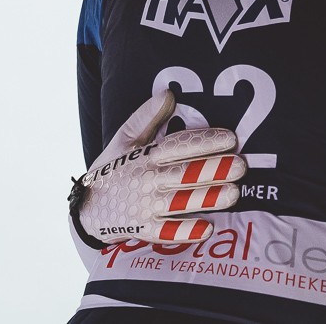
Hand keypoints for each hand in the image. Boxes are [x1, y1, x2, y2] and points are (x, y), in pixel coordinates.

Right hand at [69, 89, 245, 246]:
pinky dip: (184, 231)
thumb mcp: (123, 139)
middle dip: (213, 170)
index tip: (231, 138)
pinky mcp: (143, 229)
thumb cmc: (112, 168)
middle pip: (184, 174)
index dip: (204, 141)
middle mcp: (148, 180)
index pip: (178, 146)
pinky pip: (166, 232)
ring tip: (233, 193)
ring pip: (180, 202)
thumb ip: (146, 117)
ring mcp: (146, 206)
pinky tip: (207, 228)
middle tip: (240, 166)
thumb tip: (168, 94)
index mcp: (146, 156)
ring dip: (207, 198)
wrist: (86, 207)